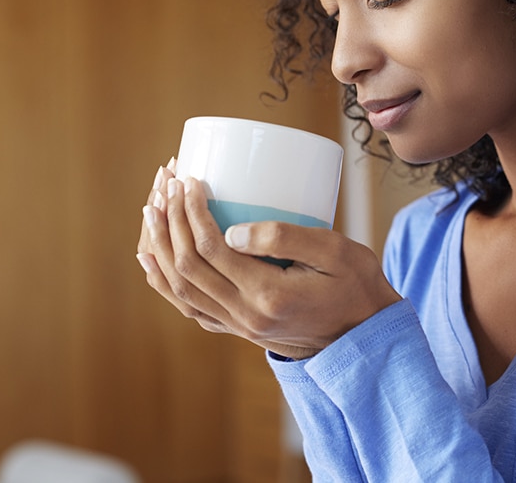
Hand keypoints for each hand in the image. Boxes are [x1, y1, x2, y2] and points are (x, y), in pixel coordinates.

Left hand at [136, 162, 400, 358]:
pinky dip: (165, 282)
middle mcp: (246, 316)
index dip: (193, 212)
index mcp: (268, 296)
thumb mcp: (335, 252)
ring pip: (180, 290)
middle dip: (170, 221)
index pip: (212, 249)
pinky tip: (152, 259)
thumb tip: (232, 230)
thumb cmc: (357, 285)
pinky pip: (189, 307)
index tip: (190, 180)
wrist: (365, 336)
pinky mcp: (238, 328)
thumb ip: (285, 238)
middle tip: (165, 183)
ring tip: (150, 210)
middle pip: (187, 268)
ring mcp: (239, 326)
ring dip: (160, 248)